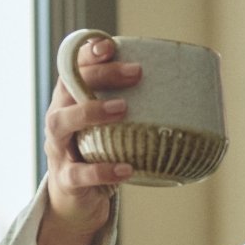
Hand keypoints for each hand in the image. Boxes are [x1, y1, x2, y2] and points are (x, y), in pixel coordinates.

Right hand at [42, 35, 144, 234]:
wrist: (76, 199)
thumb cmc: (99, 152)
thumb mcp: (111, 126)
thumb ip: (134, 106)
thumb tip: (186, 89)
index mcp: (69, 101)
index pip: (72, 67)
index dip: (87, 53)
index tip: (110, 45)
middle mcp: (58, 118)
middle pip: (69, 88)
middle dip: (101, 75)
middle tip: (136, 73)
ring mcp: (58, 149)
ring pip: (62, 123)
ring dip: (92, 112)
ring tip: (123, 109)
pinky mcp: (66, 179)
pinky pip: (80, 173)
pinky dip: (103, 170)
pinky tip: (126, 168)